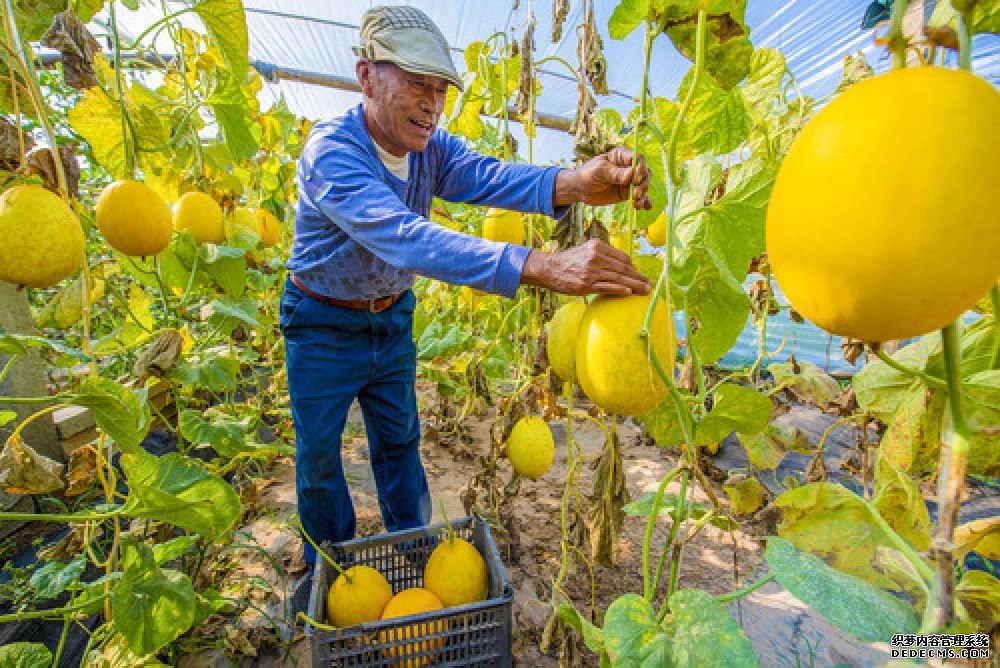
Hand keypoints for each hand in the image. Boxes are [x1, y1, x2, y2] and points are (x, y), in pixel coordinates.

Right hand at [520, 239, 651, 295]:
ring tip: (645, 290)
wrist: (549, 269)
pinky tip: (629, 292)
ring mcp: (591, 272)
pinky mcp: (586, 285)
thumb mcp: (586, 250)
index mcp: (597, 246)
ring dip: (635, 285)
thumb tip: (624, 265)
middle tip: (650, 284)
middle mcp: (596, 257)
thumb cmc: (569, 260)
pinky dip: (620, 289)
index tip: (638, 275)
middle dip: (639, 277)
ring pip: (619, 278)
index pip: (622, 257)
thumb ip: (604, 254)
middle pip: (624, 268)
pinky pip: (607, 287)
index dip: (633, 267)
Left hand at [554, 146, 651, 209]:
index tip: (635, 179)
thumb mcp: (599, 171)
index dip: (641, 168)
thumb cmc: (587, 174)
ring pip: (644, 185)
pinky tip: (644, 207)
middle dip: (643, 183)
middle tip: (635, 193)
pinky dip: (644, 202)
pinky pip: (640, 197)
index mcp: (622, 156)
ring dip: (643, 194)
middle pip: (645, 173)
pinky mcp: (627, 193)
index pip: (639, 159)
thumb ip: (615, 173)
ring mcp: (629, 181)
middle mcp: (628, 167)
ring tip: (635, 202)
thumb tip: (631, 174)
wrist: (580, 189)